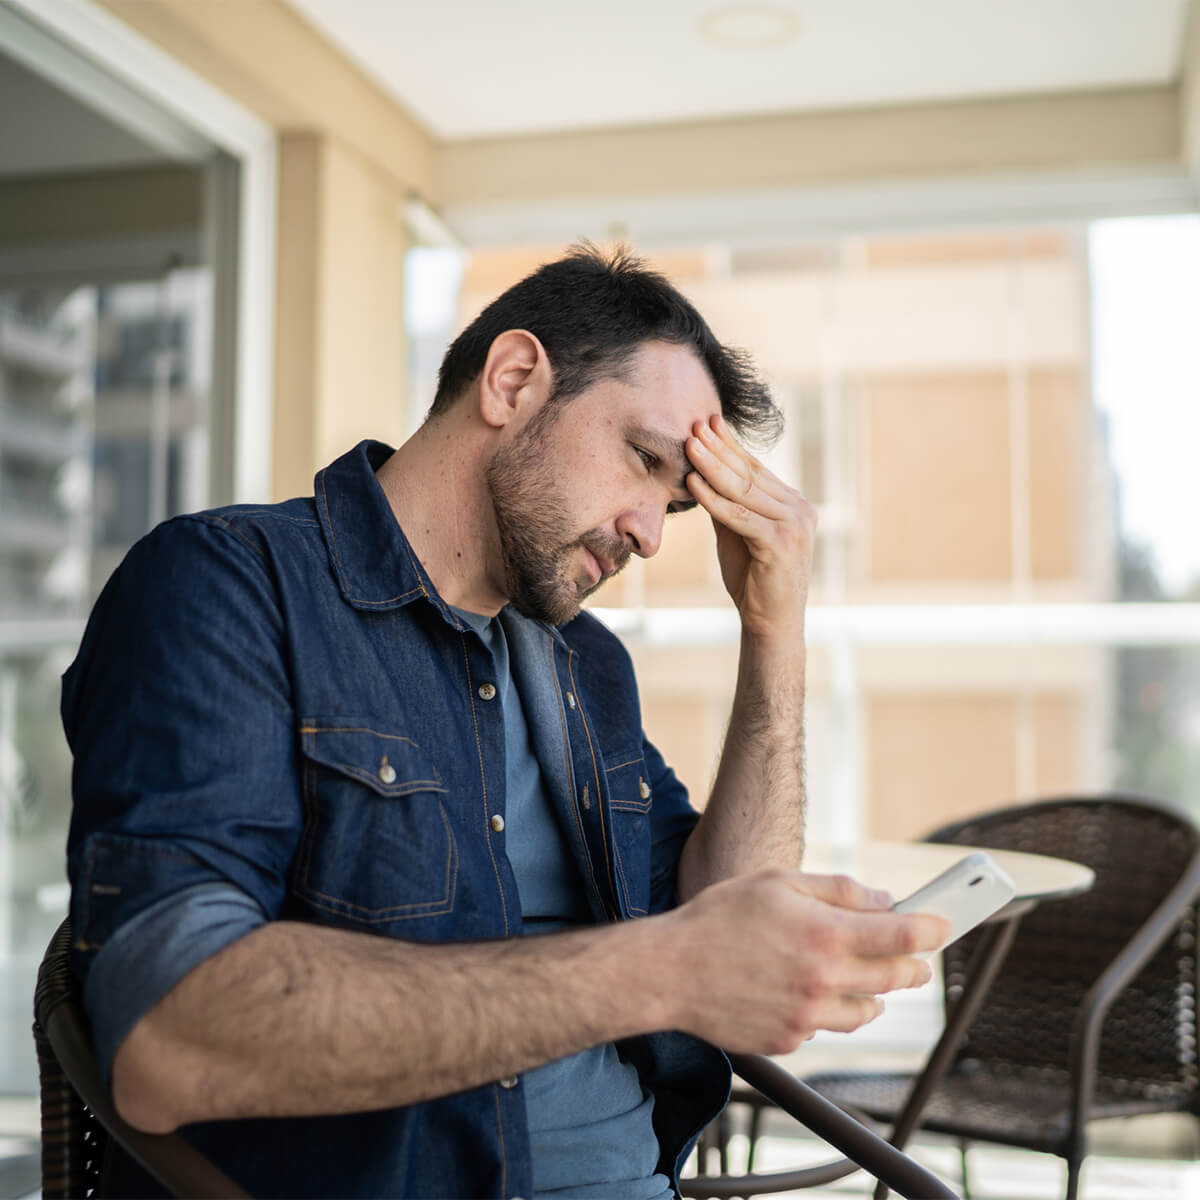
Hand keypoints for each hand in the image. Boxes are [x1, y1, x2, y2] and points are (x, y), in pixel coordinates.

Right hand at [665, 870, 949, 1054]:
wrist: (671, 971)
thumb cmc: (720, 917)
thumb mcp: (777, 882)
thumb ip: (836, 890)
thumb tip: (881, 899)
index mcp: (825, 934)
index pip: (902, 935)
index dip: (932, 930)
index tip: (944, 926)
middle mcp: (823, 979)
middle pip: (894, 979)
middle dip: (911, 966)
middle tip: (914, 958)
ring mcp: (808, 1015)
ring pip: (866, 1011)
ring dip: (874, 994)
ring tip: (864, 977)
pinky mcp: (790, 1040)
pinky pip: (825, 1025)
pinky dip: (827, 1009)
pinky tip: (805, 989)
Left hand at [686, 415, 816, 639]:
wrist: (772, 623)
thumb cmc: (754, 580)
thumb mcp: (738, 534)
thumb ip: (728, 506)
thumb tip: (701, 474)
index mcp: (793, 504)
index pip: (757, 469)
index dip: (731, 445)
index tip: (708, 423)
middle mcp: (800, 509)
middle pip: (751, 474)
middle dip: (719, 448)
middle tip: (695, 425)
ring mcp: (794, 525)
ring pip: (745, 490)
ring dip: (713, 466)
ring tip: (690, 445)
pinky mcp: (780, 543)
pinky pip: (739, 516)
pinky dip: (714, 500)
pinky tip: (694, 484)